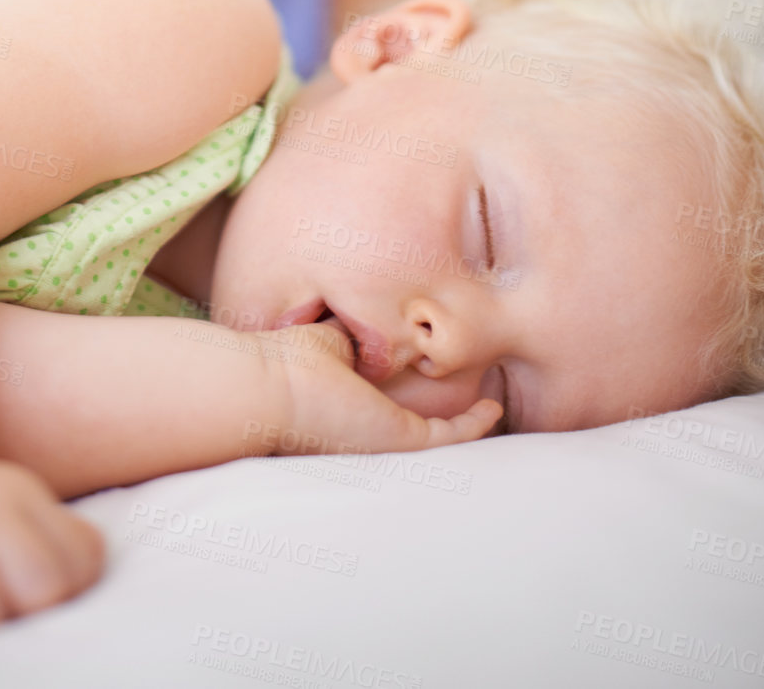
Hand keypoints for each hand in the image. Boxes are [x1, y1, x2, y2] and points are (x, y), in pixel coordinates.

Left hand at [256, 321, 500, 455]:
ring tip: (492, 413)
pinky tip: (492, 410)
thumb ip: (353, 336)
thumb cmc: (287, 363)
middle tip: (479, 409)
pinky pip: (448, 437)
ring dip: (467, 429)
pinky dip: (473, 426)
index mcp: (353, 408)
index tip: (433, 378)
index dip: (412, 397)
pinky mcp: (400, 438)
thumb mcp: (329, 341)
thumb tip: (370, 321)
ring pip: (437, 442)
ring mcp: (387, 438)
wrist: (271, 390)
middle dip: (446, 427)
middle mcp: (372, 431)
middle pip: (416, 433)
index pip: (390, 409)